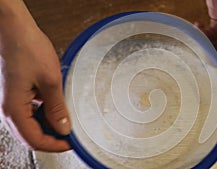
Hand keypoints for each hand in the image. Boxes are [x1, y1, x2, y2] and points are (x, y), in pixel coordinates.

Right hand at [0, 1, 70, 151]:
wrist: (14, 29)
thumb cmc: (27, 48)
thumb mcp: (50, 81)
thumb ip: (57, 107)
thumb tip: (63, 127)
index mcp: (14, 109)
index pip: (34, 140)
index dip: (54, 145)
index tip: (70, 142)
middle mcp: (8, 108)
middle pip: (30, 135)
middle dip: (52, 137)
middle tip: (70, 132)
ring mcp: (11, 101)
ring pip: (30, 124)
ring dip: (48, 125)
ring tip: (66, 118)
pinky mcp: (15, 93)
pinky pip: (29, 111)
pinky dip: (43, 113)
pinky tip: (56, 106)